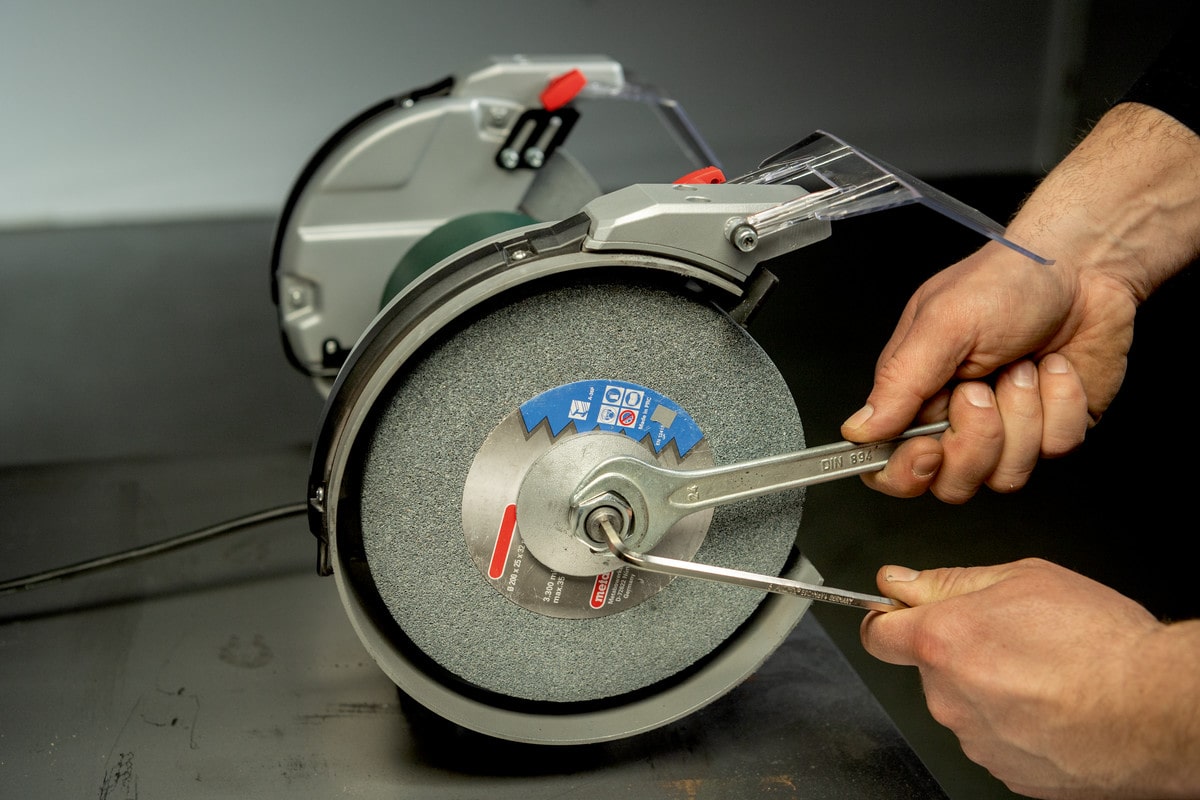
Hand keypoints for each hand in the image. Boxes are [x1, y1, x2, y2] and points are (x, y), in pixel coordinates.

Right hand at [840, 102, 1199, 502]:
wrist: (1083, 267)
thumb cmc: (1006, 282)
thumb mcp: (941, 323)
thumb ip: (898, 382)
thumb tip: (858, 429)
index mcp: (914, 398)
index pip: (889, 468)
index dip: (906, 473)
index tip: (929, 448)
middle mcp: (956, 423)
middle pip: (952, 483)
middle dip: (975, 438)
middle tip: (980, 388)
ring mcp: (1008, 432)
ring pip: (1006, 474)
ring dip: (1022, 413)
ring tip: (1022, 365)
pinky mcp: (1053, 431)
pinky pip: (1055, 448)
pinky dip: (1060, 402)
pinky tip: (1055, 368)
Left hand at [860, 559, 1199, 798]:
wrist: (1160, 709)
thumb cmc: (1102, 643)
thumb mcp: (1023, 577)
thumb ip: (948, 581)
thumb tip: (901, 582)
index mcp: (943, 641)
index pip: (877, 634)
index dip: (888, 620)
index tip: (900, 616)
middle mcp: (948, 696)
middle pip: (929, 668)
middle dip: (956, 651)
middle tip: (1010, 638)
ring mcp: (975, 740)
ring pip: (963, 704)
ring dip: (988, 689)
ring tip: (1044, 674)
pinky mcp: (1005, 773)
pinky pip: (993, 739)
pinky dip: (1013, 724)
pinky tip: (1052, 707)